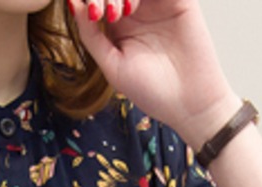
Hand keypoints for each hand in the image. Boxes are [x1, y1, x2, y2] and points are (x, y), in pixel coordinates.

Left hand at [65, 0, 242, 147]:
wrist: (189, 102)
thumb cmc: (151, 91)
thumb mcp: (112, 66)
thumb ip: (91, 36)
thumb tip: (73, 4)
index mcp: (117, 23)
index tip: (92, 15)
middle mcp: (137, 8)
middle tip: (105, 13)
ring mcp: (158, 2)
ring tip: (124, 11)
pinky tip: (136, 4)